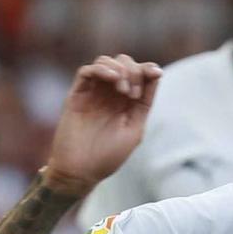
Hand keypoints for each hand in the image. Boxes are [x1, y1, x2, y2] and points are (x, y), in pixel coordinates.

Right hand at [43, 55, 162, 195]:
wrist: (80, 171)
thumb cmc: (108, 156)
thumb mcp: (134, 130)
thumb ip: (143, 104)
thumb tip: (155, 75)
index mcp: (126, 104)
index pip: (139, 75)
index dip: (148, 69)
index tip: (156, 72)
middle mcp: (110, 95)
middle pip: (123, 64)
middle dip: (134, 72)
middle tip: (133, 94)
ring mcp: (93, 93)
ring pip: (105, 62)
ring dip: (119, 70)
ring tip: (123, 91)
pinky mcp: (77, 94)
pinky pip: (87, 71)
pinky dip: (101, 69)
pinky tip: (112, 79)